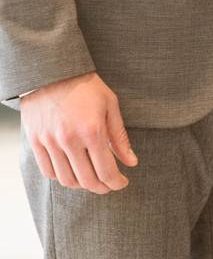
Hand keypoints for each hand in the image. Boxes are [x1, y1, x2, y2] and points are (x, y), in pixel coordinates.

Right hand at [21, 72, 137, 192]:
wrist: (52, 71)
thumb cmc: (86, 86)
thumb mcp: (110, 105)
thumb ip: (120, 137)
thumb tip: (131, 162)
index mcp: (92, 130)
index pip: (106, 171)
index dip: (116, 182)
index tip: (122, 183)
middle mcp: (69, 139)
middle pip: (87, 180)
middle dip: (102, 187)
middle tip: (109, 185)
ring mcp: (50, 142)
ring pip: (67, 180)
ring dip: (82, 185)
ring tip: (92, 179)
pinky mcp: (36, 141)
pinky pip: (48, 171)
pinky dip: (62, 177)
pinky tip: (73, 171)